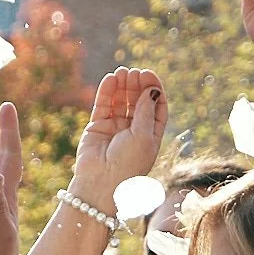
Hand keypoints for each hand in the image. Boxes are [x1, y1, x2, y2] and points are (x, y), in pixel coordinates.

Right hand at [73, 67, 168, 203]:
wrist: (100, 182)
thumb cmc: (127, 164)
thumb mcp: (143, 136)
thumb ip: (146, 111)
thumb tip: (151, 89)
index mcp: (151, 134)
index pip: (156, 106)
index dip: (153, 89)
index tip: (148, 75)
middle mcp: (134, 130)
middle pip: (138, 101)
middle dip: (137, 85)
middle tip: (134, 73)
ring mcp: (115, 128)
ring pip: (121, 101)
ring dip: (122, 86)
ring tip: (122, 72)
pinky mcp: (98, 127)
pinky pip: (103, 105)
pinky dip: (107, 92)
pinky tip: (110, 79)